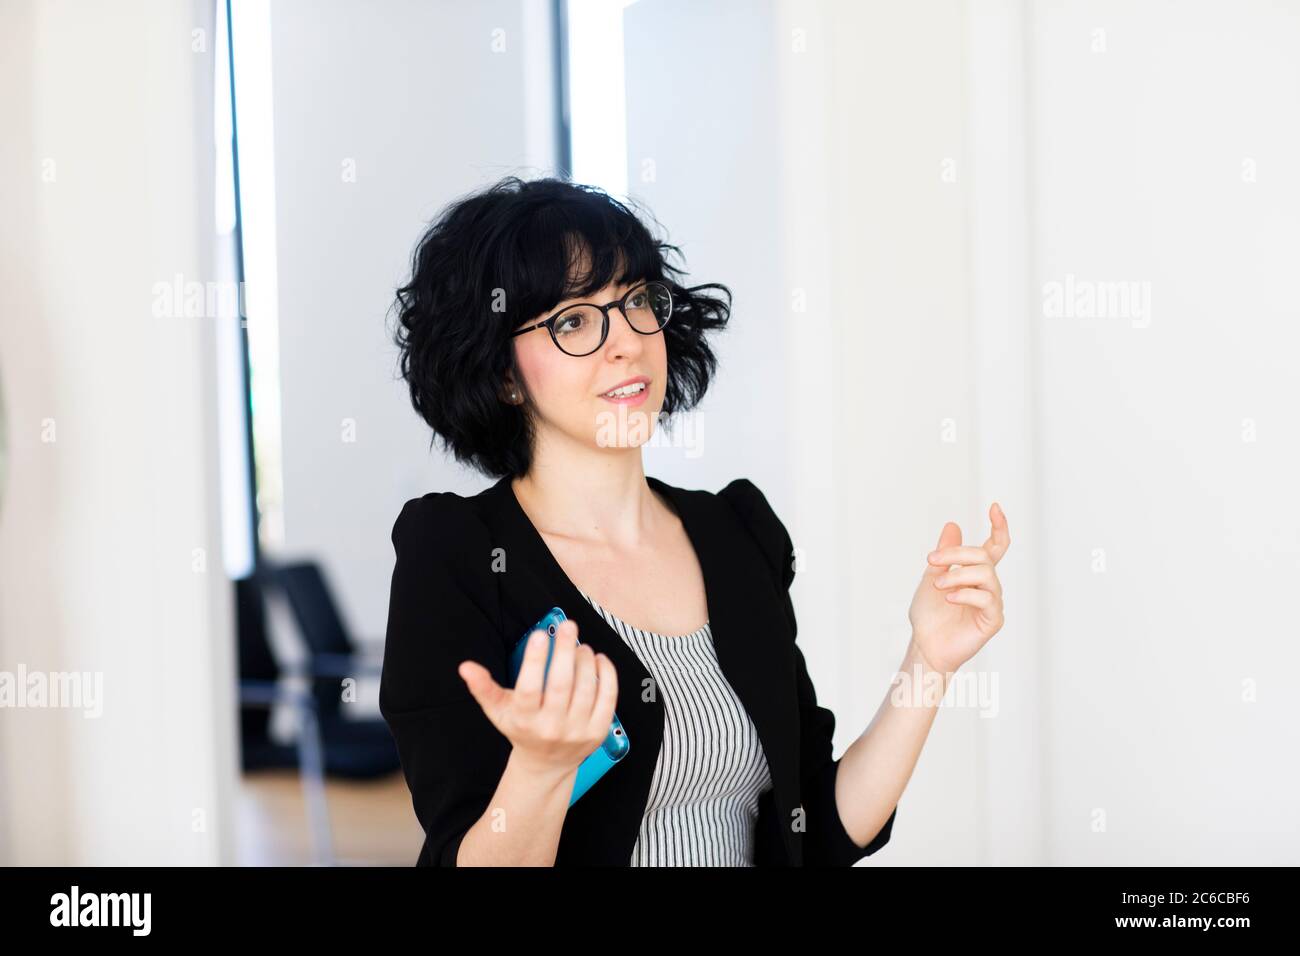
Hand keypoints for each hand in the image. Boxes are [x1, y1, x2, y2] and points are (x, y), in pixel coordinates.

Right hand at [457, 619, 618, 779]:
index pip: (529, 689)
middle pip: (561, 684)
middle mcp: (550, 727)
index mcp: (524, 720)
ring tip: (580, 645)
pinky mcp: (598, 732)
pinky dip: (607, 675)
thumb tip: (465, 666)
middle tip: (568, 626)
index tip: (540, 634)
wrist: (547, 764)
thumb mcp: (498, 710)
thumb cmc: (522, 728)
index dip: (534, 660)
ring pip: (585, 688)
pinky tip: (599, 658)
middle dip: (565, 651)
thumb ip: (483, 687)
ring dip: (585, 660)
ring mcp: (577, 731)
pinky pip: (607, 698)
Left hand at [907, 502, 1009, 674]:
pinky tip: (948, 597)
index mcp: (976, 573)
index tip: (994, 507)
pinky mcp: (993, 620)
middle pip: (985, 556)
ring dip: (958, 575)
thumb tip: (952, 524)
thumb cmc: (929, 614)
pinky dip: (965, 593)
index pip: (996, 546)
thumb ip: (945, 554)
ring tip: (937, 586)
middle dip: (957, 553)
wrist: (924, 644)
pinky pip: (986, 598)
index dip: (999, 527)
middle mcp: (989, 585)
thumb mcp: (932, 576)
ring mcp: (993, 602)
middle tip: (931, 561)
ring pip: (986, 574)